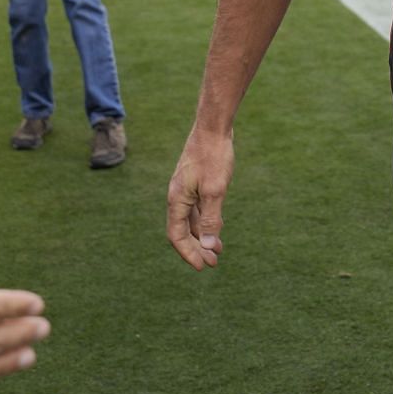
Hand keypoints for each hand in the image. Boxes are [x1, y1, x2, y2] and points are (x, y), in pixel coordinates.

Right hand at [166, 127, 232, 269]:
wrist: (213, 127)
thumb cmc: (214, 156)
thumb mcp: (215, 190)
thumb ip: (210, 219)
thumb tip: (207, 247)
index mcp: (176, 199)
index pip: (177, 235)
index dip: (188, 253)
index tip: (204, 267)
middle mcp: (177, 196)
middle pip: (182, 230)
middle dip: (196, 248)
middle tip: (213, 262)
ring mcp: (185, 189)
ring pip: (189, 220)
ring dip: (201, 236)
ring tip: (216, 249)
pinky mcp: (194, 182)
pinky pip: (195, 209)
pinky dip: (204, 221)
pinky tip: (216, 227)